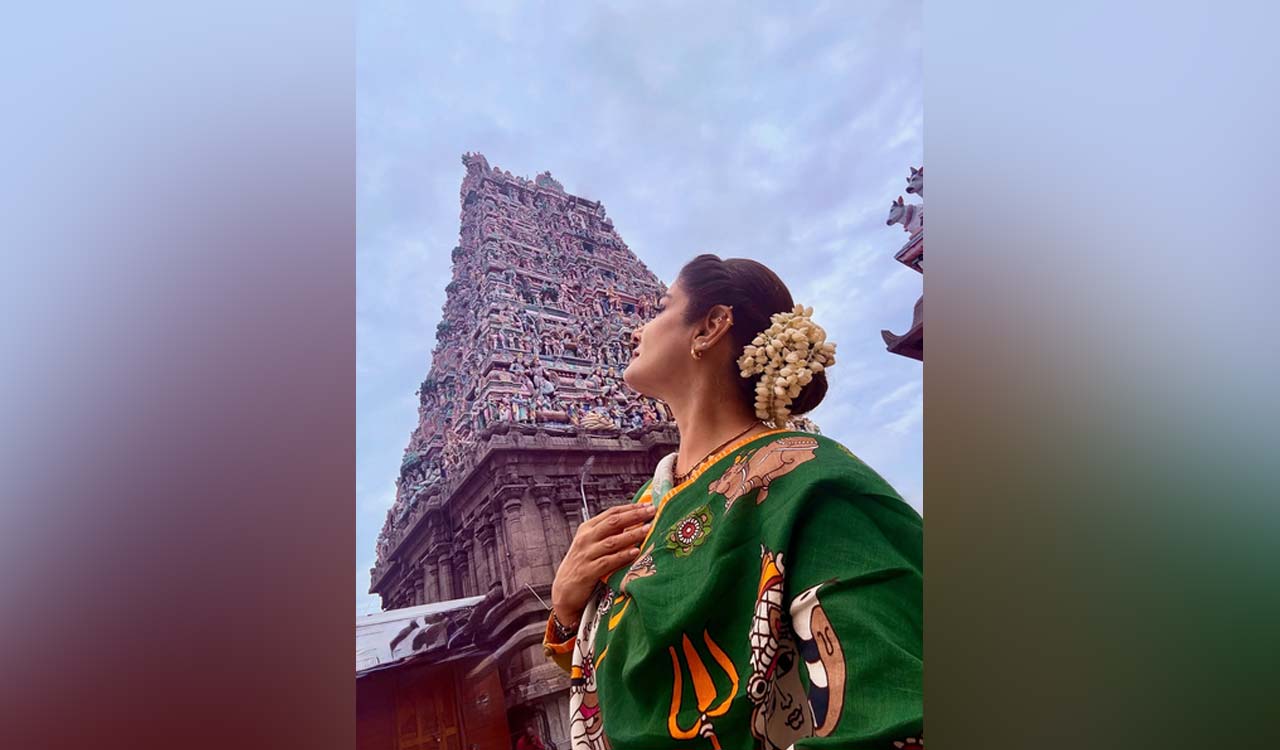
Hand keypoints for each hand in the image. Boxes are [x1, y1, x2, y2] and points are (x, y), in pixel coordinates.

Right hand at [551, 501, 656, 628]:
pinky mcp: (588, 571)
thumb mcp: (592, 545)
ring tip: (648, 529)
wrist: (565, 590)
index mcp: (587, 529)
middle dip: (634, 516)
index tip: (647, 505)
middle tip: (651, 511)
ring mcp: (586, 555)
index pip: (611, 513)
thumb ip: (609, 534)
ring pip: (612, 541)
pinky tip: (635, 552)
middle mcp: (586, 539)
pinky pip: (608, 562)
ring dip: (632, 534)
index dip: (630, 508)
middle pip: (613, 523)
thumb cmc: (583, 565)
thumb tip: (635, 523)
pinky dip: (622, 556)